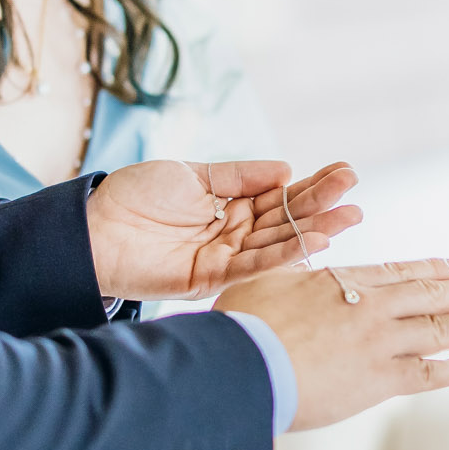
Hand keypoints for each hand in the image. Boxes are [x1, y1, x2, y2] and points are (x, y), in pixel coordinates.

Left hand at [88, 159, 359, 300]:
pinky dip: (284, 256)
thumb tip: (286, 170)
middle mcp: (233, 233)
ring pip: (277, 244)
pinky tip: (314, 241)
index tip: (345, 172)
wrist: (92, 228)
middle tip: (356, 193)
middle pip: (285, 219)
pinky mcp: (211, 279)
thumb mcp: (192, 174)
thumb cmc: (135, 196)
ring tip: (349, 216)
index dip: (312, 185)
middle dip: (322, 206)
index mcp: (229, 205)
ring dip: (314, 231)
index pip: (280, 195)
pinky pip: (254, 266)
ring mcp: (224, 257)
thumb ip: (239, 175)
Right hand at [216, 259, 448, 429]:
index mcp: (344, 281)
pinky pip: (430, 375)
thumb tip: (300, 276)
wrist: (242, 364)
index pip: (400, 272)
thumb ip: (294, 279)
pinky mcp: (380, 380)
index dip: (433, 269)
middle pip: (431, 294)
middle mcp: (371, 307)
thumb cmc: (243, 325)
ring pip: (441, 328)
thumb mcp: (267, 283)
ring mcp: (380, 343)